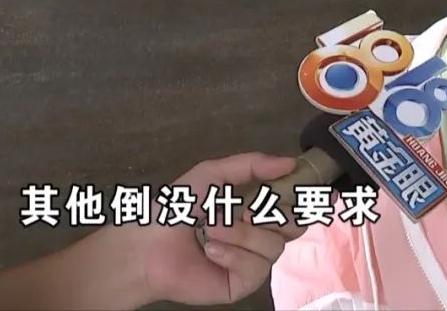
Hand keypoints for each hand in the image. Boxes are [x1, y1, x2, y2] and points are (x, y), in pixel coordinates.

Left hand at [135, 153, 307, 305]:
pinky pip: (256, 268)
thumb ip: (252, 164)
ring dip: (241, 233)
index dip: (298, 197)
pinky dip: (234, 254)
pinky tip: (212, 251)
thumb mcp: (213, 174)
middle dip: (272, 214)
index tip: (293, 188)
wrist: (148, 245)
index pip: (294, 205)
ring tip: (211, 229)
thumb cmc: (175, 208)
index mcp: (255, 209)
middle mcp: (259, 236)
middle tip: (245, 210)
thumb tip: (290, 162)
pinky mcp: (242, 284)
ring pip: (274, 246)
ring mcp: (252, 262)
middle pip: (295, 227)